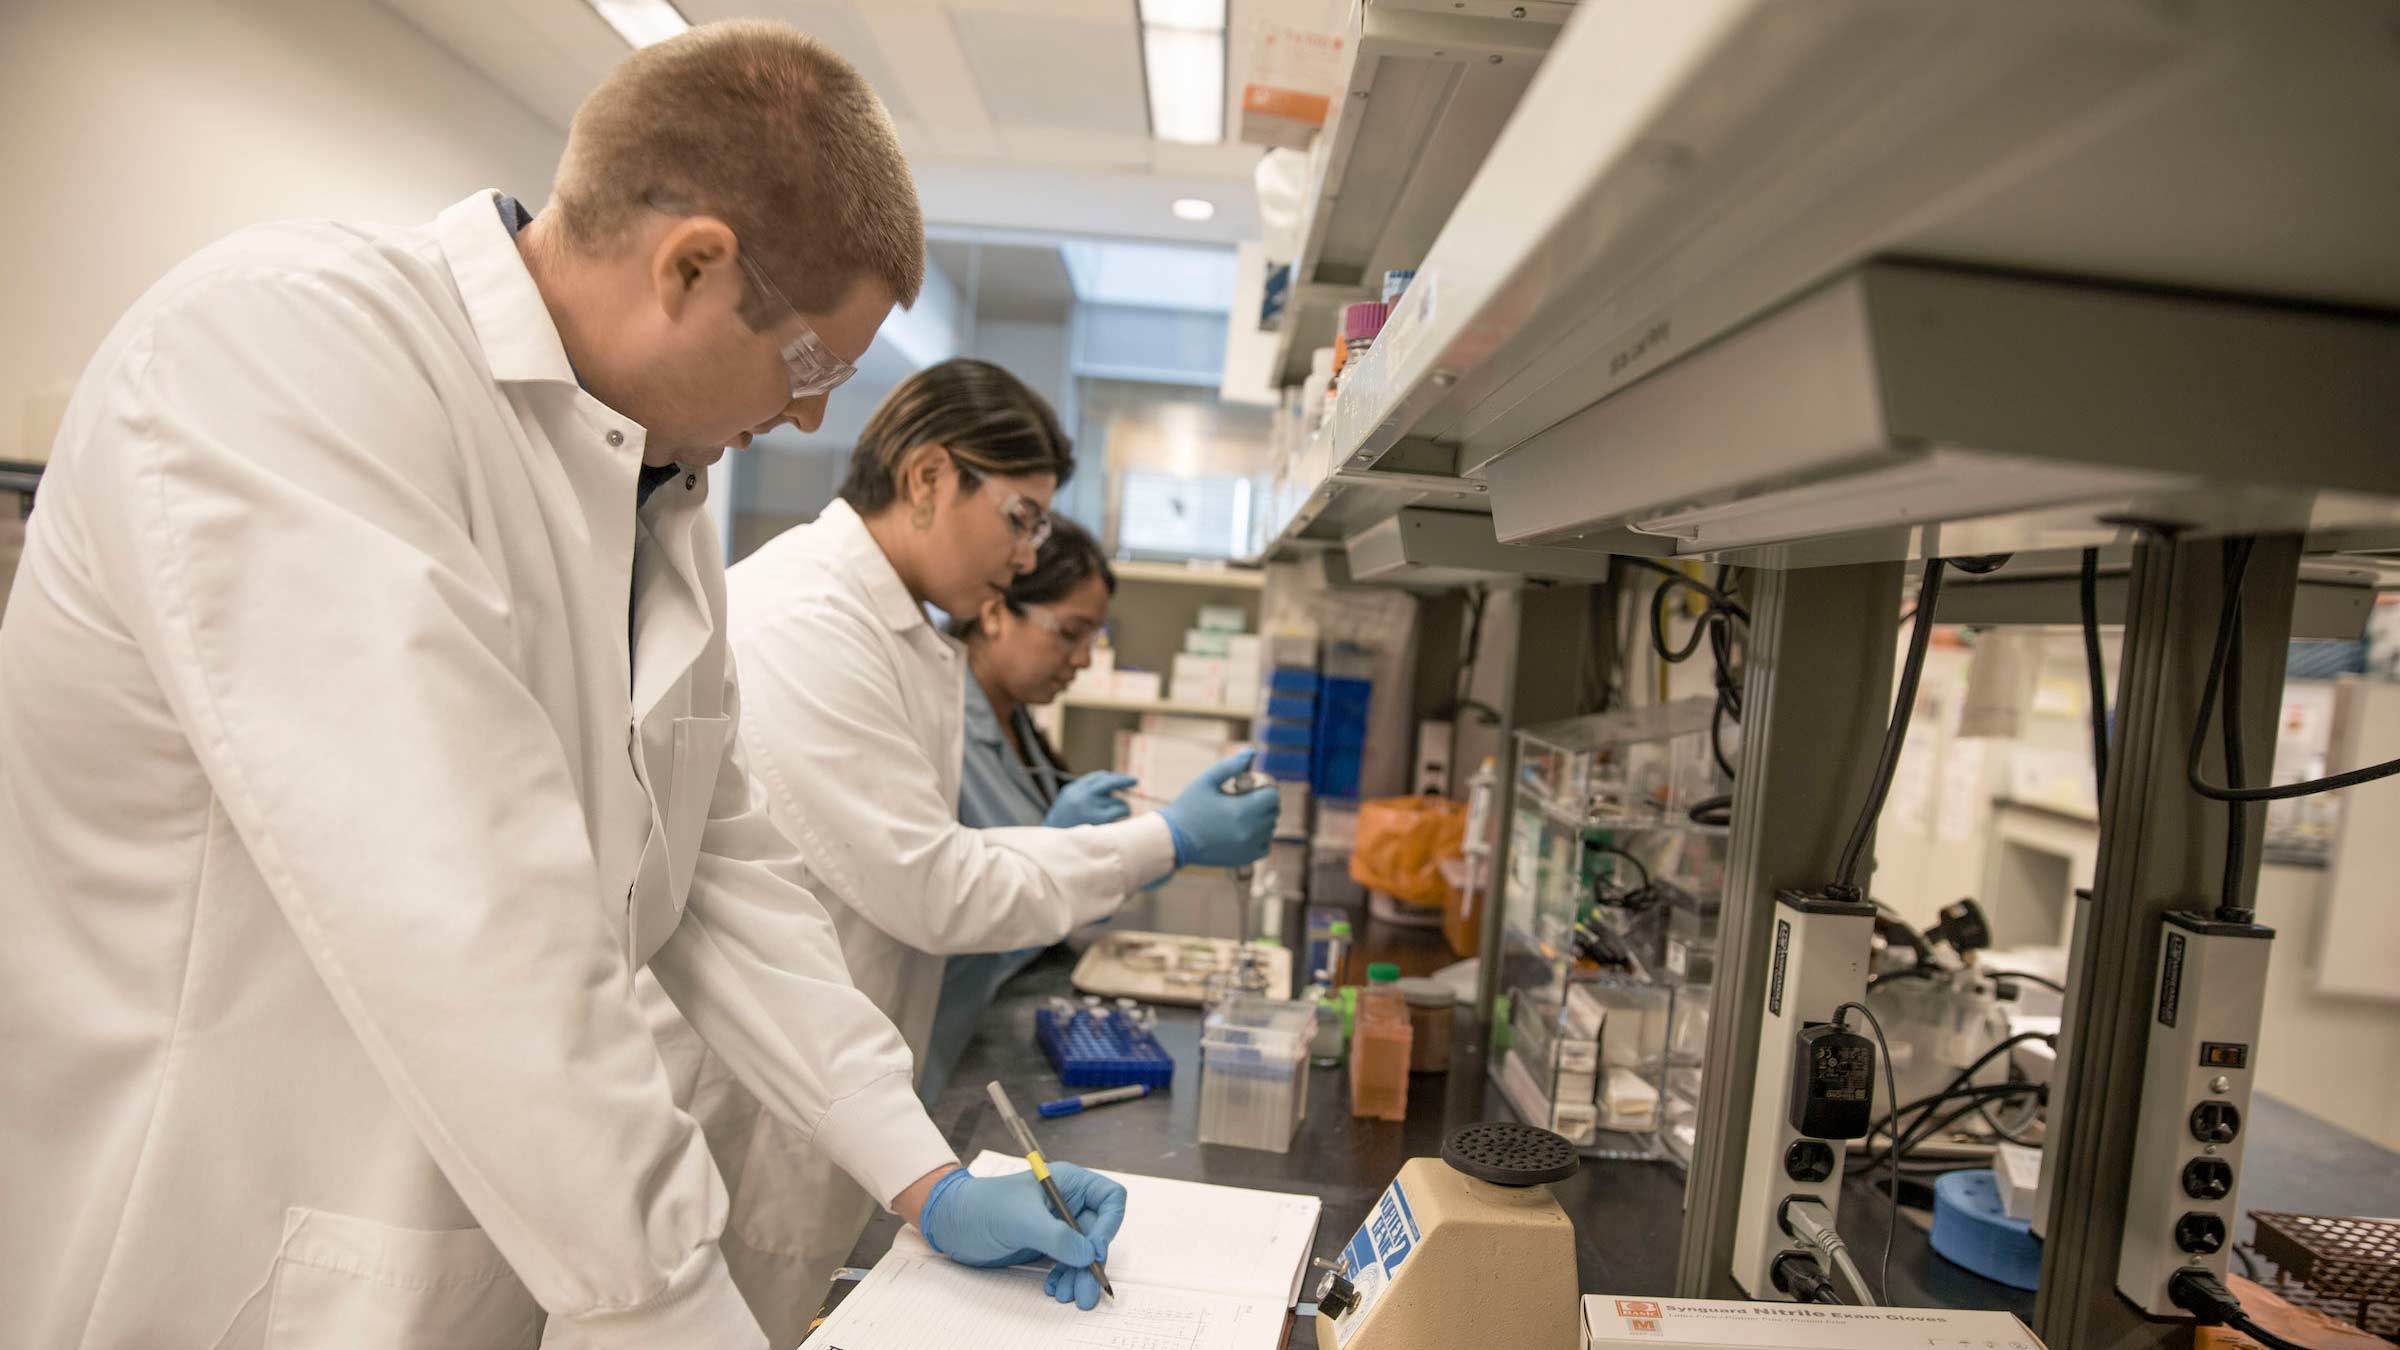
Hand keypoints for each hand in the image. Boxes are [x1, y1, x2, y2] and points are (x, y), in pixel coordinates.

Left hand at [917, 1163, 1128, 1309]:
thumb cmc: (982, 1207)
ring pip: (1083, 1253)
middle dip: (1093, 1263)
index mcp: (1068, 1183)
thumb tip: (1089, 1255)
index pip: (1109, 1199)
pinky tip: (1054, 1288)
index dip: (1108, 1226)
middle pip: (1098, 1233)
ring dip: (1080, 1275)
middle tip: (1087, 1291)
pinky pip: (1066, 1263)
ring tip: (1069, 1296)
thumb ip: (1057, 1237)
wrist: (951, 1222)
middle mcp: (1068, 1202)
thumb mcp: (1021, 1220)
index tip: (1094, 1251)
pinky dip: (1065, 1277)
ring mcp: (1056, 1225)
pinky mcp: (1045, 1244)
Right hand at [1044, 771, 1137, 828]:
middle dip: (1124, 780)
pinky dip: (1123, 815)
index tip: (1123, 781)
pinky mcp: (1102, 819)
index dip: (1112, 778)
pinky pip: (1121, 811)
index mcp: (1072, 791)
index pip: (1097, 778)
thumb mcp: (1067, 807)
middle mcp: (1082, 796)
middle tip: (1135, 781)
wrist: (1055, 850)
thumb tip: (1111, 789)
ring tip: (1117, 818)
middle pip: (1110, 782)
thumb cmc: (1063, 830)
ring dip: (1122, 807)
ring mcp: (1092, 807)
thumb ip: (1084, 795)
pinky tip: (1117, 824)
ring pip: (1118, 801)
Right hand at [1160, 750, 1279, 867]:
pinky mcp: (1244, 859)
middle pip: (1274, 812)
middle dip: (1264, 802)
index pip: (1273, 796)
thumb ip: (1231, 765)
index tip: (1251, 786)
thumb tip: (1252, 751)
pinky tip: (1243, 830)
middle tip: (1245, 798)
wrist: (1173, 840)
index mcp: (1242, 810)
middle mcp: (1249, 831)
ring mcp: (1248, 847)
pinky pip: (1265, 846)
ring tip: (1241, 814)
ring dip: (1262, 819)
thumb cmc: (1188, 806)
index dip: (1265, 787)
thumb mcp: (1206, 780)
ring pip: (1270, 828)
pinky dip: (1260, 838)